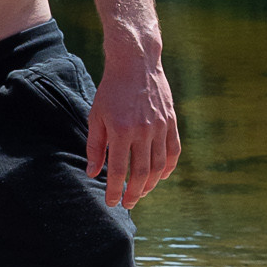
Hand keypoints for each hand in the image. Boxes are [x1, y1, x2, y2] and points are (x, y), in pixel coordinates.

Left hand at [87, 48, 179, 210]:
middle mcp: (143, 131)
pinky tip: (161, 176)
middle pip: (142, 173)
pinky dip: (168, 167)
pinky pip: (173, 151)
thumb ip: (96, 147)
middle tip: (128, 204)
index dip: (115, 190)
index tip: (111, 202)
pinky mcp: (171, 121)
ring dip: (151, 184)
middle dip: (134, 193)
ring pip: (159, 166)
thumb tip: (93, 173)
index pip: (119, 170)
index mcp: (121, 130)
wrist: (136, 62)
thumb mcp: (96, 116)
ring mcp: (160, 126)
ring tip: (142, 192)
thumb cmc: (111, 90)